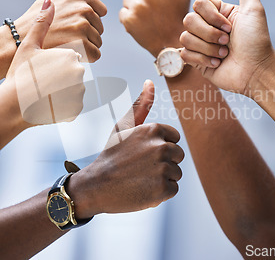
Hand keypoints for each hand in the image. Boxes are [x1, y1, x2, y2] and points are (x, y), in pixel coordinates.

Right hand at [6, 0, 84, 126]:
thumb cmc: (18, 74)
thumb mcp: (28, 46)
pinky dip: (63, 102)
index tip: (45, 66)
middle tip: (43, 80)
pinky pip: (73, 102)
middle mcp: (79, 69)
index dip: (59, 59)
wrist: (12, 106)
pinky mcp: (77, 106)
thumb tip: (50, 1)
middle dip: (63, 74)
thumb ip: (42, 23)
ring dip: (63, 88)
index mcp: (70, 52)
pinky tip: (47, 101)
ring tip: (44, 91)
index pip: (76, 51)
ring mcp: (79, 88)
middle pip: (76, 70)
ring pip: (74, 86)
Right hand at [15, 0, 106, 61]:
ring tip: (66, 44)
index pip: (100, 12)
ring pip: (98, 42)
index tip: (71, 24)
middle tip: (66, 36)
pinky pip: (96, 54)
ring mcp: (83, 26)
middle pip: (99, 28)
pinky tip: (71, 53)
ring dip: (85, 47)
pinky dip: (86, 58)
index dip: (87, 21)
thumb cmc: (35, 19)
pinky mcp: (81, 44)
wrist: (20, 40)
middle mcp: (84, 9)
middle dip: (87, 35)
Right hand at [68, 80, 184, 217]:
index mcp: (154, 130)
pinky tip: (143, 190)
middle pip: (178, 156)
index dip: (159, 148)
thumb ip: (140, 104)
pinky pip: (173, 189)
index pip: (174, 139)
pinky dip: (160, 193)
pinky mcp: (163, 190)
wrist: (96, 186)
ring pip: (176, 173)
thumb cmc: (111, 155)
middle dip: (163, 163)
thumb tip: (150, 81)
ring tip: (140, 179)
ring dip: (162, 178)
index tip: (142, 153)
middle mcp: (161, 147)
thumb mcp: (123, 126)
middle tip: (140, 168)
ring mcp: (163, 169)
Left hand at [120, 0, 191, 57]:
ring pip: (127, 1)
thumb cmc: (179, 16)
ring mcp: (136, 7)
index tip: (156, 1)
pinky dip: (129, 20)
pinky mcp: (128, 20)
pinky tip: (141, 26)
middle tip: (151, 11)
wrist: (173, 43)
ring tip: (147, 19)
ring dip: (134, 9)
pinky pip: (122, 14)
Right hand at [181, 0, 274, 96]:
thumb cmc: (257, 42)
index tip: (230, 27)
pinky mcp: (196, 61)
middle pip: (188, 20)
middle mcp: (207, 27)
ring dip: (207, 48)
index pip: (198, 4)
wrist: (255, 71)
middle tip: (227, 43)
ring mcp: (200, 44)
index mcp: (218, 13)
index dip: (211, 16)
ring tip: (223, 55)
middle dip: (209, 34)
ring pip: (185, 37)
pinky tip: (217, 64)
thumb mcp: (253, 10)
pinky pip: (184, 54)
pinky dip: (202, 60)